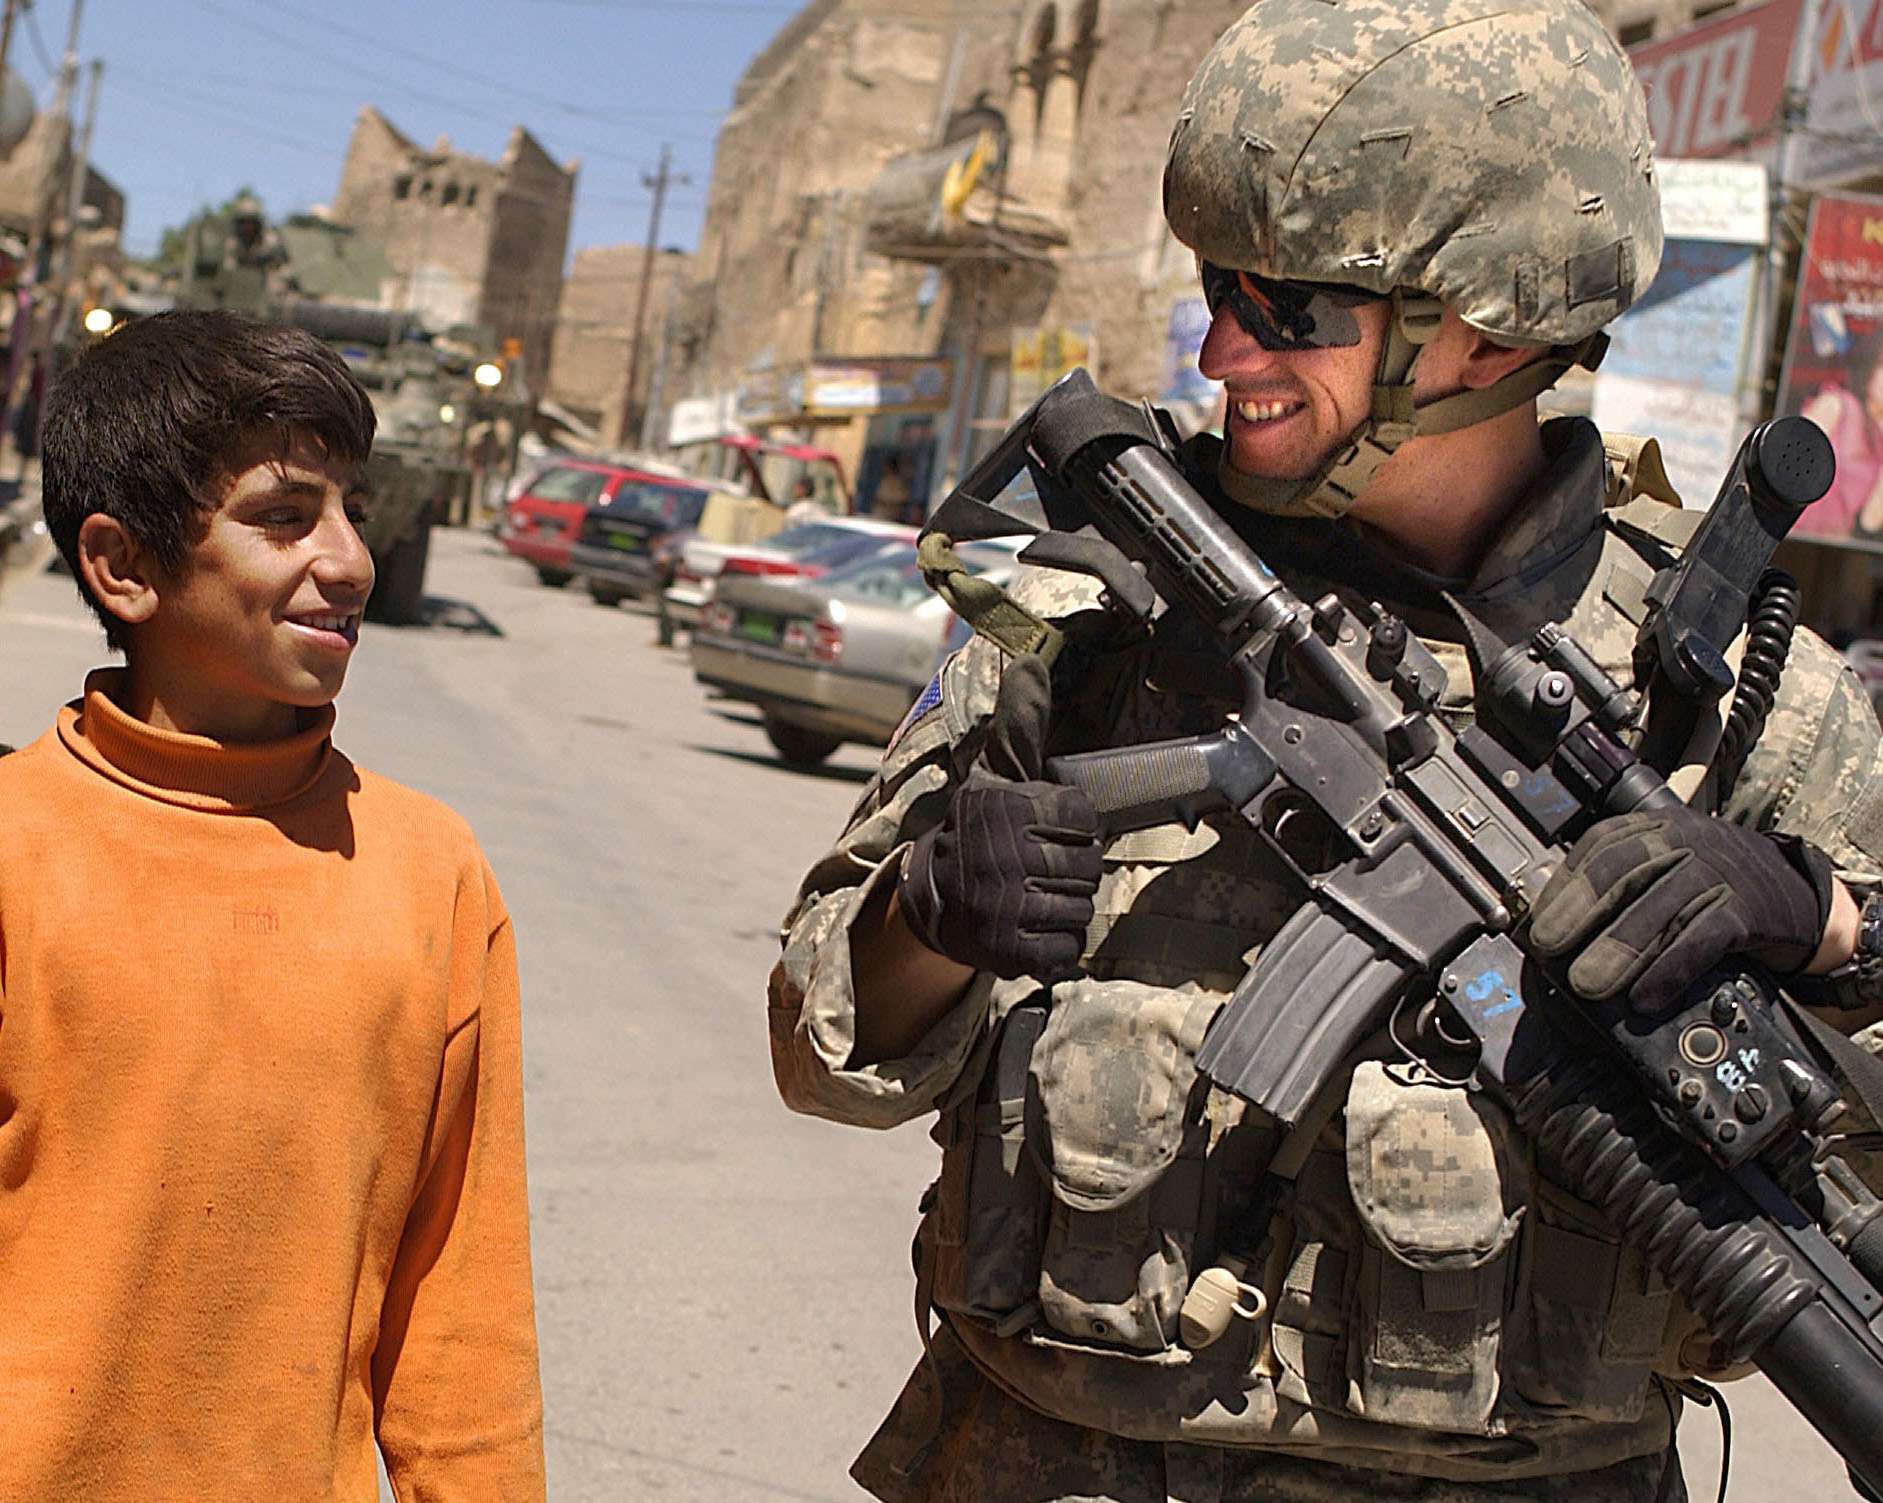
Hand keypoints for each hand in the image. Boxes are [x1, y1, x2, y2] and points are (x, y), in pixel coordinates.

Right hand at [896, 654, 1101, 981]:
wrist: (932, 898)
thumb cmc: (980, 830)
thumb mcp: (996, 775)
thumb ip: (1021, 724)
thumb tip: (1028, 659)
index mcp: (1006, 809)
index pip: (1086, 820)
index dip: (1072, 829)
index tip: (1042, 832)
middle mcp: (1004, 857)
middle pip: (1089, 867)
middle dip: (1070, 870)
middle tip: (1036, 868)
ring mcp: (1005, 907)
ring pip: (1081, 909)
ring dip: (1064, 907)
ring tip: (1032, 896)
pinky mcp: (1008, 952)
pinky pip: (1067, 949)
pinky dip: (1056, 945)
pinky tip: (1030, 926)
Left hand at [1528, 807, 1833, 1012]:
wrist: (1795, 891)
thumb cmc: (1713, 883)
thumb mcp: (1664, 870)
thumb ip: (1616, 891)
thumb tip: (1549, 934)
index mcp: (1655, 827)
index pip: (1600, 847)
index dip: (1565, 885)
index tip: (1536, 921)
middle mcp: (1684, 841)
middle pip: (1624, 873)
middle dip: (1580, 912)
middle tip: (1548, 950)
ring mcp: (1717, 873)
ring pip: (1659, 909)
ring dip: (1618, 950)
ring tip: (1587, 985)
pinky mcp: (1747, 911)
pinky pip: (1702, 939)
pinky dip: (1669, 970)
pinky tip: (1645, 997)